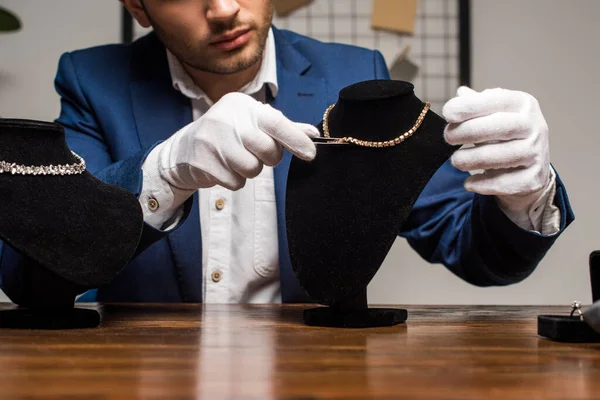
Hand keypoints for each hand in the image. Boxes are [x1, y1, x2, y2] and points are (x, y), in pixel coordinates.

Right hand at [155, 92, 318, 190]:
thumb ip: (283, 128)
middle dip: (268, 158)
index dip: (296, 139)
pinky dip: (234, 180)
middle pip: (268, 150)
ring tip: (235, 159)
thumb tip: (314, 134)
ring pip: (253, 169)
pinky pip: (236, 182)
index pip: (276, 122)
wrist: (184, 150)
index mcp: (242, 105)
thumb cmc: (227, 135)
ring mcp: (212, 141)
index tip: (311, 154)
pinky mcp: (203, 162)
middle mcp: (226, 119)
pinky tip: (222, 167)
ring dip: (249, 170)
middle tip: (255, 152)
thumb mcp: (252, 123)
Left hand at [442, 87, 551, 200]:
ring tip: (456, 161)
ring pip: (505, 156)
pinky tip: (469, 183)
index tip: (447, 113)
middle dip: (469, 131)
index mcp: (523, 104)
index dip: (470, 107)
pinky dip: (485, 184)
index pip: (497, 101)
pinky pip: (508, 182)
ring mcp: (537, 152)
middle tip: (448, 137)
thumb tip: (461, 94)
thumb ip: (476, 105)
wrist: (529, 165)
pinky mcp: (534, 177)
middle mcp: (535, 126)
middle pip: (503, 127)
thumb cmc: (503, 134)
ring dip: (474, 159)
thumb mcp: (493, 114)